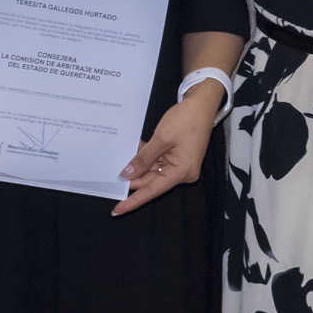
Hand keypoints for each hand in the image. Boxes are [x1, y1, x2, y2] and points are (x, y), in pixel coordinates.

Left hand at [112, 83, 218, 215]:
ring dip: (139, 165)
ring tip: (120, 160)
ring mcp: (180, 165)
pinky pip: (158, 162)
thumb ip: (143, 159)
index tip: (117, 209)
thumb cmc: (187, 119)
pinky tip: (134, 150)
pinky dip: (146, 157)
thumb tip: (127, 175)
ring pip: (153, 171)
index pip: (152, 191)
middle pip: (152, 181)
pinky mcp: (178, 157)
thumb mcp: (161, 139)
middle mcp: (182, 172)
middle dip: (133, 178)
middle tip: (111, 179)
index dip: (133, 201)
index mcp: (181, 172)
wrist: (202, 104)